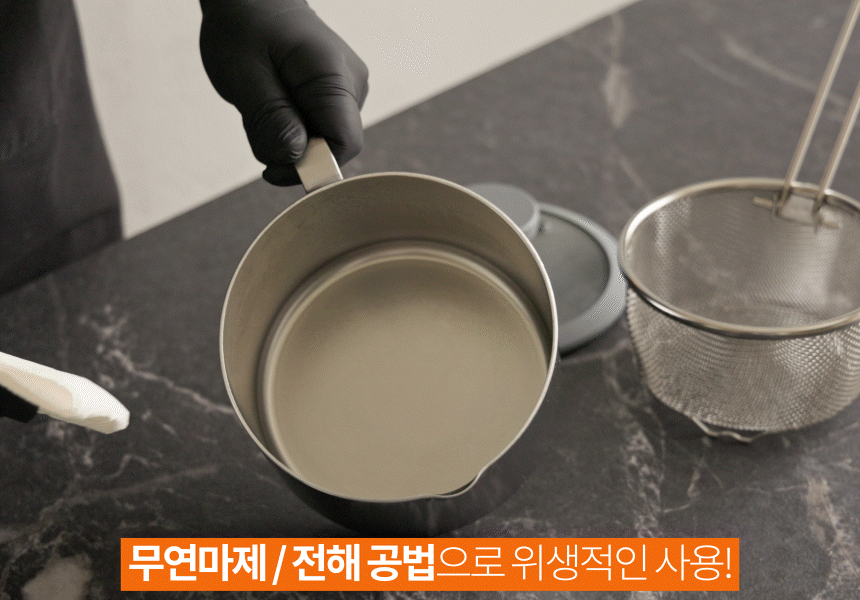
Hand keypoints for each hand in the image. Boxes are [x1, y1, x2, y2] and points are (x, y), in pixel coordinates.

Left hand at [199, 0, 368, 184]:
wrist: (252, 0)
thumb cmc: (244, 27)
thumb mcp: (244, 74)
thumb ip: (271, 117)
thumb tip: (295, 157)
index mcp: (335, 76)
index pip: (345, 144)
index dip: (311, 166)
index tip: (270, 167)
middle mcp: (353, 86)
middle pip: (331, 148)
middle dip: (289, 149)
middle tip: (255, 118)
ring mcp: (348, 92)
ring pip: (319, 143)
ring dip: (283, 138)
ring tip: (261, 103)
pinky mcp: (336, 98)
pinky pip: (314, 132)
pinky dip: (286, 128)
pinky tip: (272, 103)